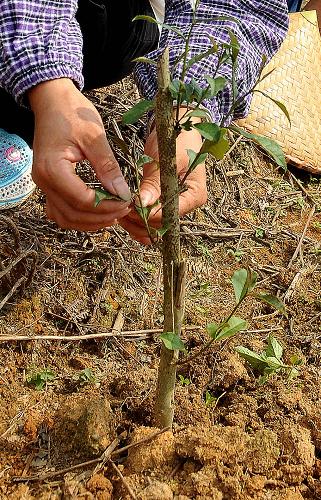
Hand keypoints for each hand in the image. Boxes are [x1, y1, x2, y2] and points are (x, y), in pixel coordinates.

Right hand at [29, 79, 130, 230]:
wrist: (52, 99)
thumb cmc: (72, 112)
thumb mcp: (94, 137)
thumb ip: (108, 166)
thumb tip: (122, 193)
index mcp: (52, 168)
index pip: (81, 200)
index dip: (106, 206)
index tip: (126, 202)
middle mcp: (43, 181)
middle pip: (72, 213)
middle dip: (100, 217)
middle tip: (123, 209)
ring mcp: (43, 185)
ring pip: (65, 217)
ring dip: (89, 222)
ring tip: (113, 214)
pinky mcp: (49, 184)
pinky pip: (61, 210)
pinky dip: (79, 216)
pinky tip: (97, 212)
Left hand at [119, 110, 206, 244]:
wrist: (177, 130)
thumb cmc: (176, 140)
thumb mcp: (165, 160)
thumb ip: (154, 184)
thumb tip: (143, 204)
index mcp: (195, 195)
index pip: (170, 215)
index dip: (149, 215)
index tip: (130, 207)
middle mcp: (187, 205)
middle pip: (162, 224)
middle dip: (141, 220)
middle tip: (121, 209)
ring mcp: (176, 205)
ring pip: (155, 225)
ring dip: (137, 223)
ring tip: (120, 213)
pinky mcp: (165, 203)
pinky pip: (152, 219)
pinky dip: (138, 220)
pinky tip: (125, 216)